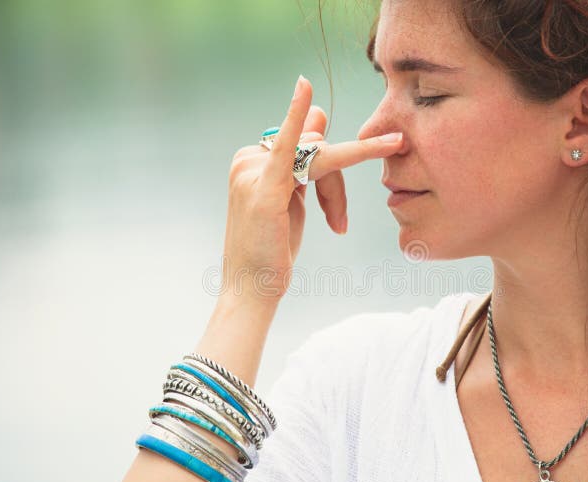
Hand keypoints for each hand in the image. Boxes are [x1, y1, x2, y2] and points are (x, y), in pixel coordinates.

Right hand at [221, 75, 403, 301]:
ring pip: (318, 156)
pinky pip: (288, 145)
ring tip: (337, 224)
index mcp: (252, 159)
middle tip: (338, 223)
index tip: (339, 202)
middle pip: (314, 148)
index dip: (329, 178)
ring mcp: (252, 171)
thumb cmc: (271, 249)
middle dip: (334, 188)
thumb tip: (319, 114)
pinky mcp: (264, 187)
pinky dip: (297, 116)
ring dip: (335, 194)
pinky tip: (304, 87)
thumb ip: (303, 157)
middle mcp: (248, 158)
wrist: (252, 289)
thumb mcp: (292, 198)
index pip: (304, 145)